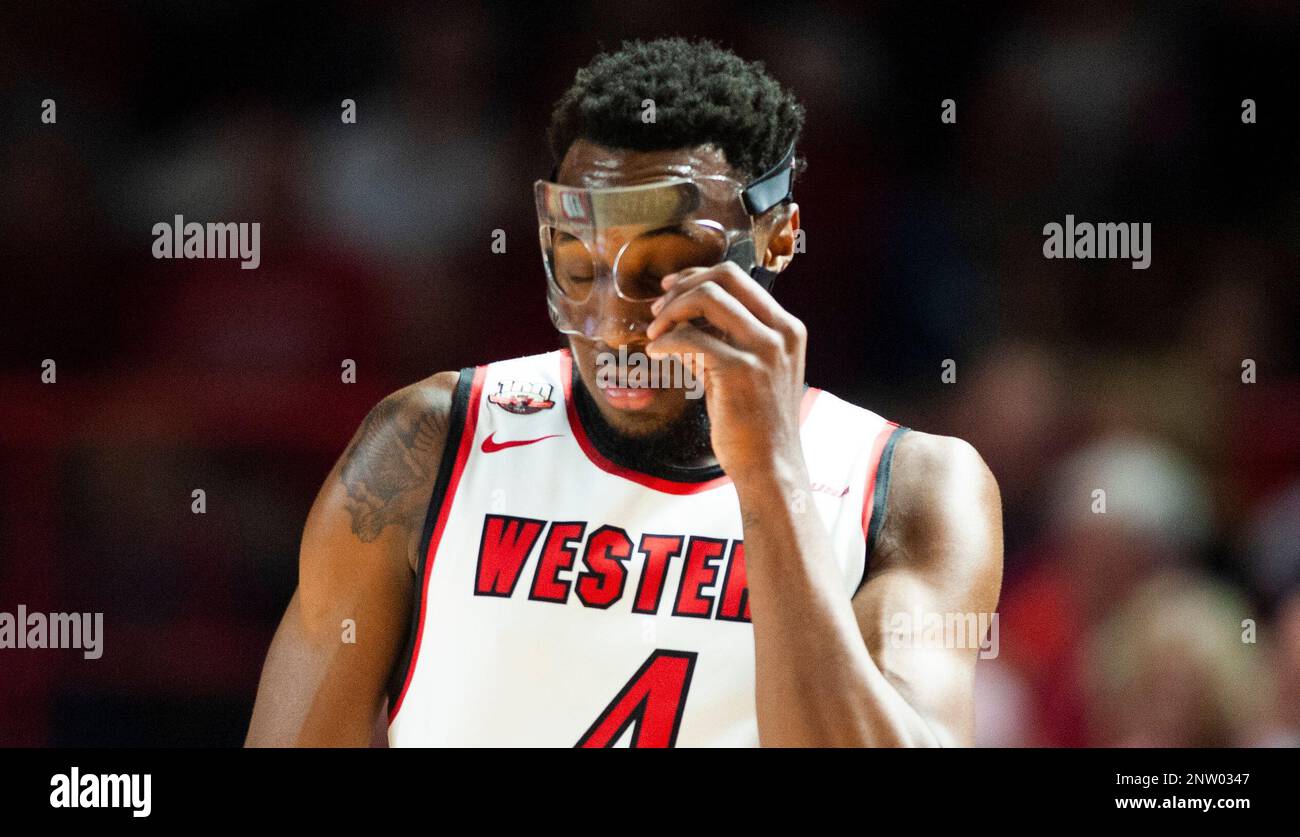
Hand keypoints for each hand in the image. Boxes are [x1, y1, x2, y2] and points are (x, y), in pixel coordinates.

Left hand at [645, 262, 807, 479]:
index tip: (670, 289)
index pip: (739, 278)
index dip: (698, 276)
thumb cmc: (754, 424)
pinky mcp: (741, 370)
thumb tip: (682, 320)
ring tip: (654, 333)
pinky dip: (666, 341)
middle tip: (658, 310)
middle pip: (725, 277)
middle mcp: (781, 332)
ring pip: (708, 298)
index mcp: (786, 328)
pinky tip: (657, 355)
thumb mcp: (746, 372)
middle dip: (683, 287)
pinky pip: (692, 338)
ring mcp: (764, 349)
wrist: (770, 467)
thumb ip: (723, 341)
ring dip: (672, 311)